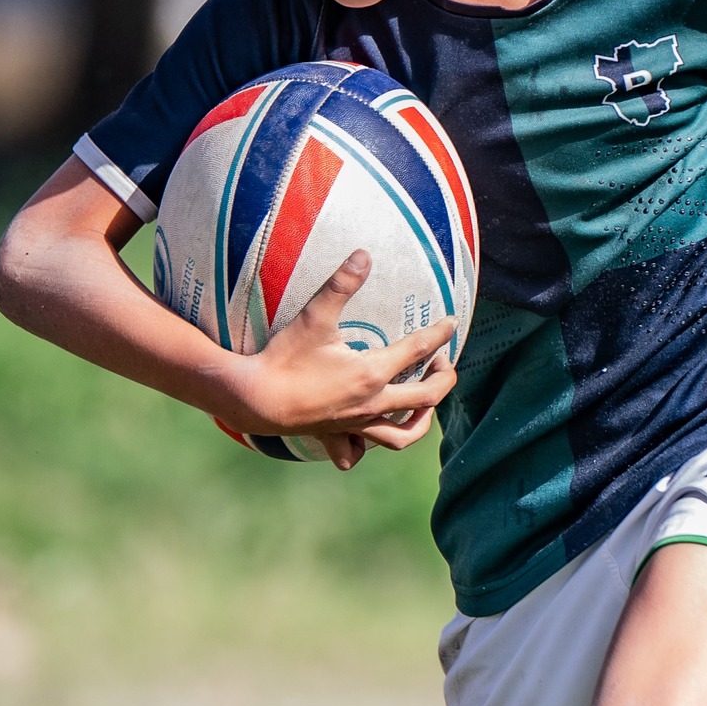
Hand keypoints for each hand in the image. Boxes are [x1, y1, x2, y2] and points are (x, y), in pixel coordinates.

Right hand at [216, 250, 456, 469]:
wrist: (255, 399)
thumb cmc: (285, 357)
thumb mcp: (314, 316)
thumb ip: (341, 284)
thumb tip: (363, 254)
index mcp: (372, 373)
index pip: (418, 350)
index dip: (439, 334)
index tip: (451, 323)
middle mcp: (372, 403)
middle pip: (426, 397)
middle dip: (444, 379)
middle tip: (443, 362)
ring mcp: (356, 423)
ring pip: (402, 435)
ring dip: (421, 421)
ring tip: (425, 405)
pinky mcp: (337, 435)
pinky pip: (361, 451)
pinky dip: (371, 445)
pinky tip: (371, 429)